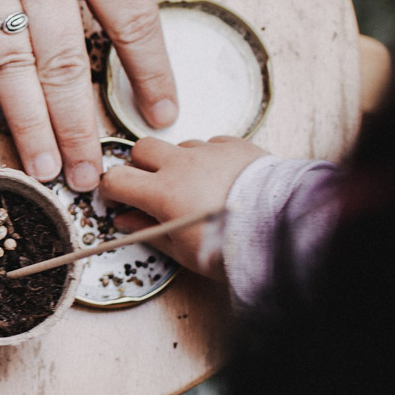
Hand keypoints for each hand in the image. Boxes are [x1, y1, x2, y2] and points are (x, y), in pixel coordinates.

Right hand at [99, 136, 265, 275]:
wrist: (282, 230)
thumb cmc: (233, 246)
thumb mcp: (183, 250)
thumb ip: (148, 231)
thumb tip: (125, 221)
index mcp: (162, 193)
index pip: (116, 179)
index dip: (111, 189)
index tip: (118, 199)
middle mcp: (182, 165)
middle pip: (141, 149)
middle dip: (141, 166)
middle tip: (152, 186)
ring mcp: (210, 152)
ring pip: (179, 146)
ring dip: (178, 162)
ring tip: (196, 186)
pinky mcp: (235, 146)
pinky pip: (212, 144)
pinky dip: (210, 158)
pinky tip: (221, 178)